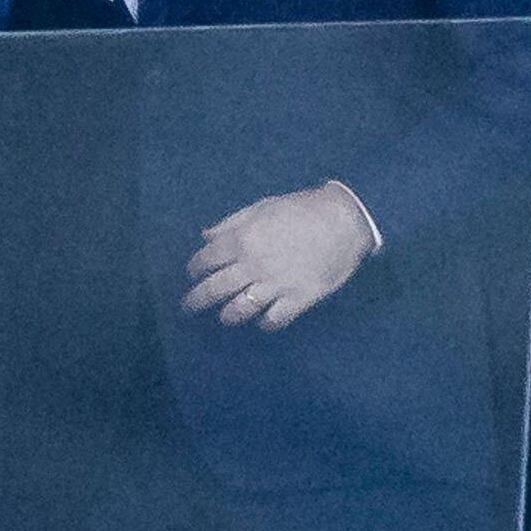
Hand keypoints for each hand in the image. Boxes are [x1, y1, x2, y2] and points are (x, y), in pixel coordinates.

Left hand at [181, 184, 372, 329]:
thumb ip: (231, 223)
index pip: (206, 260)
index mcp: (242, 239)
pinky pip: (272, 321)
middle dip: (195, 301)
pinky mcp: (296, 300)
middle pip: (214, 290)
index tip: (192, 274)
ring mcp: (274, 285)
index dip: (194, 269)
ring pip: (238, 311)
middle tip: (188, 308)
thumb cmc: (300, 209)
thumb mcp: (261, 208)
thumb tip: (205, 236)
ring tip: (224, 317)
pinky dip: (263, 322)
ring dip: (227, 316)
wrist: (343, 220)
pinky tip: (261, 319)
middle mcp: (252, 265)